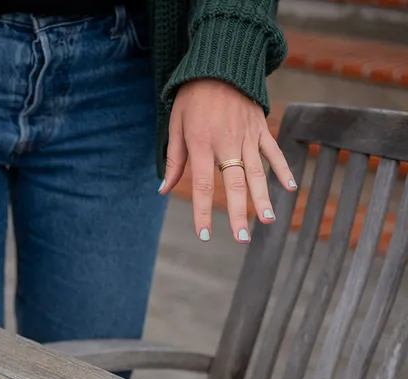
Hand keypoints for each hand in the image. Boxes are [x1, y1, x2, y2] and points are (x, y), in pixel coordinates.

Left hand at [161, 79, 296, 243]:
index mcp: (201, 144)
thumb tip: (163, 190)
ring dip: (263, 198)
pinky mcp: (260, 128)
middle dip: (238, 213)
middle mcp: (226, 143)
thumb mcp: (175, 126)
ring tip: (269, 220)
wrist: (220, 64)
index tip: (205, 235)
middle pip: (234, 185)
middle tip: (242, 238)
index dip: (203, 212)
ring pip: (257, 172)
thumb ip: (173, 160)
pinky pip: (273, 151)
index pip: (202, 186)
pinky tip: (290, 188)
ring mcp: (247, 136)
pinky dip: (283, 169)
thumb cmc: (192, 98)